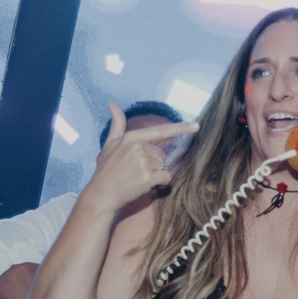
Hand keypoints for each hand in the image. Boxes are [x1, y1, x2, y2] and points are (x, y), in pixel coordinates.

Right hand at [84, 103, 198, 212]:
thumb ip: (116, 124)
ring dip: (156, 174)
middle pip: (161, 154)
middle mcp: (139, 147)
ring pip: (164, 166)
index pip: (161, 131)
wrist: (101, 194)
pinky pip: (165, 177)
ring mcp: (143, 162)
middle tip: (136, 171)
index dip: (180, 128)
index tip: (196, 126)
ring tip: (138, 179)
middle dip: (153, 163)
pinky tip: (146, 185)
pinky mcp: (147, 177)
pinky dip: (160, 183)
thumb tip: (112, 104)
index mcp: (132, 137)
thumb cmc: (106, 170)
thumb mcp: (109, 144)